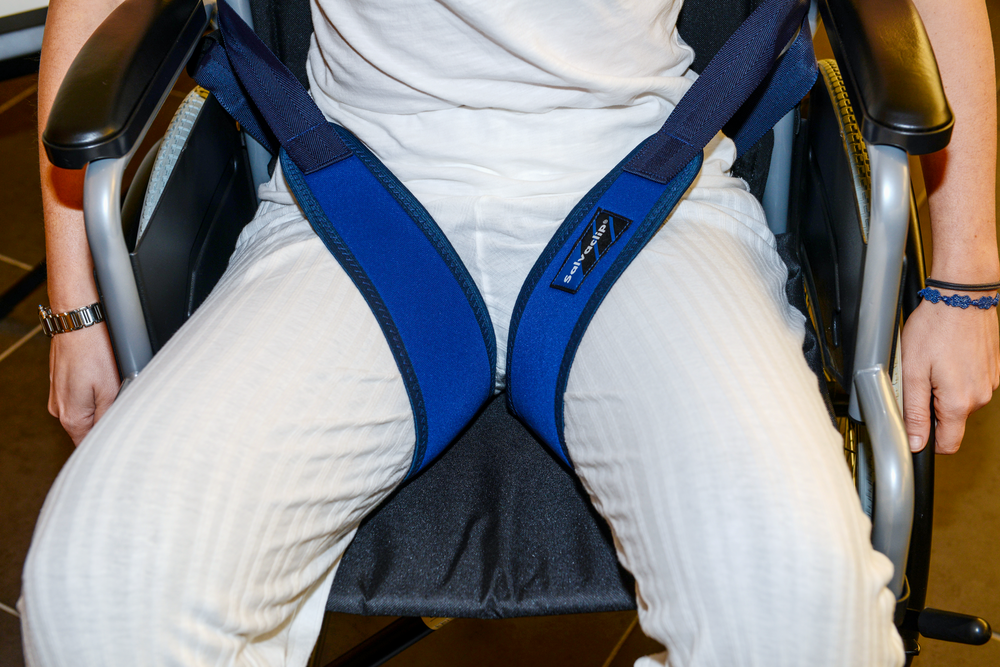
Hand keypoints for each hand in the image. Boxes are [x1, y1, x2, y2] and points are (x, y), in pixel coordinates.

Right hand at [47, 323, 120, 444]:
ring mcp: (57, 394)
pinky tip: (101, 376)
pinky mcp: (60, 382)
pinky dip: (91, 390)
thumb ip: (108, 417)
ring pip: (83, 410)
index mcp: (70, 417)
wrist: (78, 321)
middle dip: (105, 419)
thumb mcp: (111, 389)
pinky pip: (78, 395)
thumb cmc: (94, 350)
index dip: (106, 440)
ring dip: (99, 404)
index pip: (87, 444)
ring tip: (111, 384)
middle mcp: (58, 409)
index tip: (120, 434)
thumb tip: (109, 434)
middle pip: (86, 428)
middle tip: (121, 402)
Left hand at [902, 299, 999, 453]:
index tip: (914, 426)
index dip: (927, 440)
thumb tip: (915, 443)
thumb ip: (914, 412)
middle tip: (918, 379)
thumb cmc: (935, 328)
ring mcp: (990, 382)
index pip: (947, 444)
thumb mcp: (912, 372)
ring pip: (961, 402)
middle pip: (952, 421)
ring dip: (943, 391)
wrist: (961, 297)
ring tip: (932, 364)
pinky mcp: (993, 370)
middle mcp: (981, 396)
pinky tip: (946, 357)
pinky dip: (956, 377)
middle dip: (932, 407)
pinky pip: (971, 384)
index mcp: (960, 403)